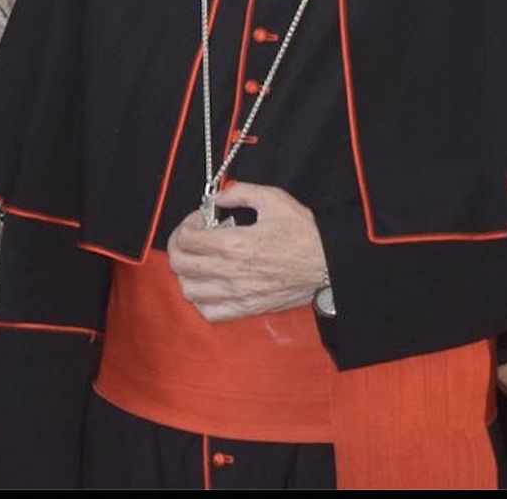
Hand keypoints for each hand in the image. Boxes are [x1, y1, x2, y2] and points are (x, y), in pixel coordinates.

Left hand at [167, 182, 326, 321]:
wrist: (328, 265)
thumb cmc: (304, 233)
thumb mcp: (274, 199)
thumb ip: (240, 193)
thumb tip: (217, 197)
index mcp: (234, 244)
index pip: (186, 240)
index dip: (185, 225)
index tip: (199, 220)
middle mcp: (230, 272)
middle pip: (180, 265)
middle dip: (178, 246)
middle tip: (191, 237)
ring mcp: (237, 294)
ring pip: (189, 291)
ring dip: (187, 273)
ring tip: (199, 261)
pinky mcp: (246, 309)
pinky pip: (209, 312)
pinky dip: (201, 300)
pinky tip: (209, 286)